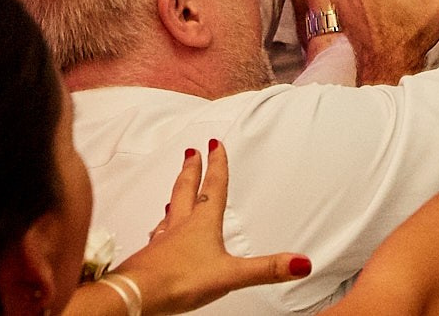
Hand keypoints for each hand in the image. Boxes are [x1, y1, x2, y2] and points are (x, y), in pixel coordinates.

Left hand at [110, 140, 308, 312]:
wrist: (137, 294)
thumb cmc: (179, 280)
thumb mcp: (231, 274)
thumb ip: (266, 269)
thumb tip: (301, 262)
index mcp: (202, 224)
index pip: (213, 187)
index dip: (217, 165)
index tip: (216, 144)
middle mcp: (180, 227)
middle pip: (186, 191)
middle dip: (191, 171)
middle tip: (191, 153)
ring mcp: (162, 242)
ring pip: (170, 212)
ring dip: (175, 196)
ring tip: (175, 190)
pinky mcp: (149, 258)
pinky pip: (156, 236)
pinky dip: (160, 228)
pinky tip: (157, 234)